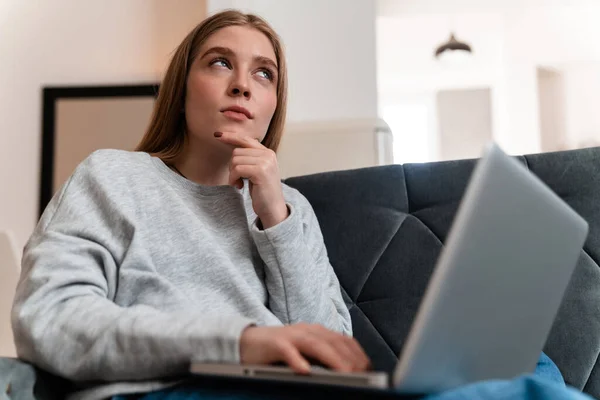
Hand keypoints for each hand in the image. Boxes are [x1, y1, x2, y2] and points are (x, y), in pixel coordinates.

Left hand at [215, 131, 287, 228]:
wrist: (273, 209)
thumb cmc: (261, 191)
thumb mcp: (256, 171)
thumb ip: (248, 158)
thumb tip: (232, 145)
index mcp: (267, 152)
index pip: (246, 140)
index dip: (231, 136)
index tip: (218, 135)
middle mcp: (268, 154)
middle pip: (237, 152)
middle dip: (232, 166)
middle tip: (237, 179)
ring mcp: (266, 162)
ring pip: (235, 160)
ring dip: (232, 174)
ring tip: (239, 183)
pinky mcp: (261, 171)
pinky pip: (237, 169)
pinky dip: (233, 178)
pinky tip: (239, 186)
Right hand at [239, 324, 370, 374]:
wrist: (247, 342)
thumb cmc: (279, 351)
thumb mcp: (305, 353)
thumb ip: (323, 359)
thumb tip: (348, 374)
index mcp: (317, 332)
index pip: (344, 341)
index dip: (358, 355)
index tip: (369, 369)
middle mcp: (307, 331)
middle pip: (334, 342)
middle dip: (351, 359)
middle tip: (362, 374)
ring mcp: (291, 336)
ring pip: (316, 345)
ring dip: (333, 359)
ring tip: (346, 373)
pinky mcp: (275, 344)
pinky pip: (288, 351)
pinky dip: (297, 360)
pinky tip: (305, 371)